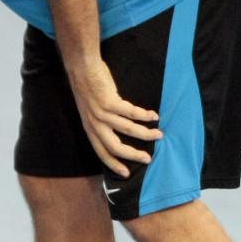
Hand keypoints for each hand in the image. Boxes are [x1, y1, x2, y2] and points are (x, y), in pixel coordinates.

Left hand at [70, 58, 161, 176]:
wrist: (81, 68)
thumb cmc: (88, 88)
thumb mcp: (90, 111)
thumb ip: (101, 123)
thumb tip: (117, 133)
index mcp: (90, 128)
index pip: (101, 152)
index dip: (114, 164)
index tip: (126, 173)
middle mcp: (95, 124)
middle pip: (115, 147)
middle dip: (133, 155)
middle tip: (148, 159)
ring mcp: (101, 113)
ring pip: (127, 130)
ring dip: (145, 134)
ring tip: (158, 134)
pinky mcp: (109, 102)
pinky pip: (131, 113)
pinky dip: (144, 116)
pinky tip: (153, 116)